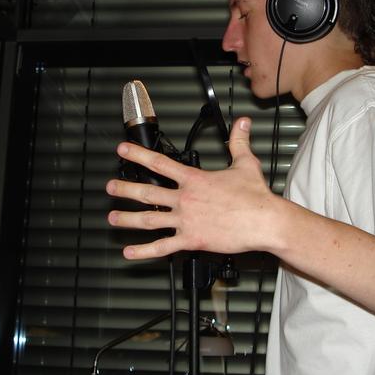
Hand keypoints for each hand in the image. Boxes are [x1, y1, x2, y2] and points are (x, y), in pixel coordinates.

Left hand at [106, 117, 278, 258]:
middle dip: (125, 190)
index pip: (160, 163)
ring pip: (150, 220)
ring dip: (128, 219)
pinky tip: (130, 252)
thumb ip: (238, 141)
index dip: (138, 155)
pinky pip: (163, 247)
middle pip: (148, 193)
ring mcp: (186, 220)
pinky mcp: (192, 240)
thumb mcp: (245, 163)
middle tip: (110, 188)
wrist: (264, 221)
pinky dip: (144, 251)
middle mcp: (185, 199)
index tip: (123, 150)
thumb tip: (242, 122)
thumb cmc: (256, 196)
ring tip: (113, 218)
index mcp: (194, 179)